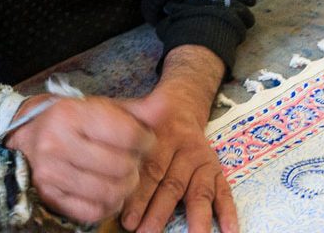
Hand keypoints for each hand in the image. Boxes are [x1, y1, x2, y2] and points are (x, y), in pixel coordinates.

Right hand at [5, 96, 152, 223]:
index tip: (145, 141)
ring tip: (124, 178)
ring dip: (125, 189)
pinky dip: (108, 206)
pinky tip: (108, 193)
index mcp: (71, 114)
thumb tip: (165, 110)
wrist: (24, 134)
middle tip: (134, 162)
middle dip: (136, 167)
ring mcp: (50, 173)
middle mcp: (56, 142)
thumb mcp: (99, 106)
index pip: (127, 135)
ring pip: (109, 193)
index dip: (146, 141)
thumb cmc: (70, 119)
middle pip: (121, 167)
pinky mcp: (49, 196)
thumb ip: (133, 111)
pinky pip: (93, 212)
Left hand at [119, 85, 238, 232]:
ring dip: (195, 218)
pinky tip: (229, 231)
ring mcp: (203, 162)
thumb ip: (118, 134)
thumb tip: (94, 160)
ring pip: (198, 192)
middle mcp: (185, 149)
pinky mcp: (217, 171)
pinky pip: (224, 193)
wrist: (183, 104)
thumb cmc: (148, 120)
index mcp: (161, 137)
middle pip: (171, 185)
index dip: (137, 197)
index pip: (149, 170)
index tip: (126, 219)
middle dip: (158, 212)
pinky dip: (228, 213)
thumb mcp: (133, 117)